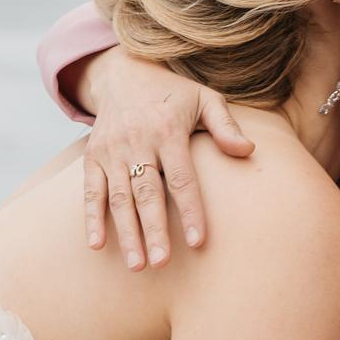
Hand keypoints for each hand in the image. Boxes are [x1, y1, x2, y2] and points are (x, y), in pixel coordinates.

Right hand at [80, 49, 254, 268]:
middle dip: (154, 230)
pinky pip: (91, 191)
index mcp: (168, 130)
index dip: (191, 211)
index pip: (181, 178)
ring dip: (127, 233)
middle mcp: (137, 141)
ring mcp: (111, 151)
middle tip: (162, 264)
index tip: (199, 242)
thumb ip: (225, 126)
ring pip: (119, 198)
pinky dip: (91, 218)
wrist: (122, 74)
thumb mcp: (205, 98)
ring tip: (137, 265)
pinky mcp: (92, 157)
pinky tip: (97, 246)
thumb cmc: (172, 94)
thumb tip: (247, 152)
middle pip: (147, 193)